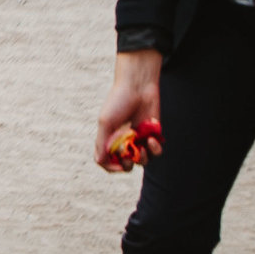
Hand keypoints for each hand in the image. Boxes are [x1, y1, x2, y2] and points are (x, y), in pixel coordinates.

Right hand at [95, 49, 164, 170]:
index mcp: (109, 139)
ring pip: (142, 161)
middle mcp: (123, 141)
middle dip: (128, 164)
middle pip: (125, 164)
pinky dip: (155, 149)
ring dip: (143, 158)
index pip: (107, 161)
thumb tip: (99, 161)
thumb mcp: (105, 122)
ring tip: (143, 146)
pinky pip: (155, 152)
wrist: (138, 86)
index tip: (119, 165)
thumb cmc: (118, 101)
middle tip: (129, 155)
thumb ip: (101, 143)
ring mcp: (138, 139)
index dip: (112, 167)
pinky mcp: (152, 136)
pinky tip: (152, 139)